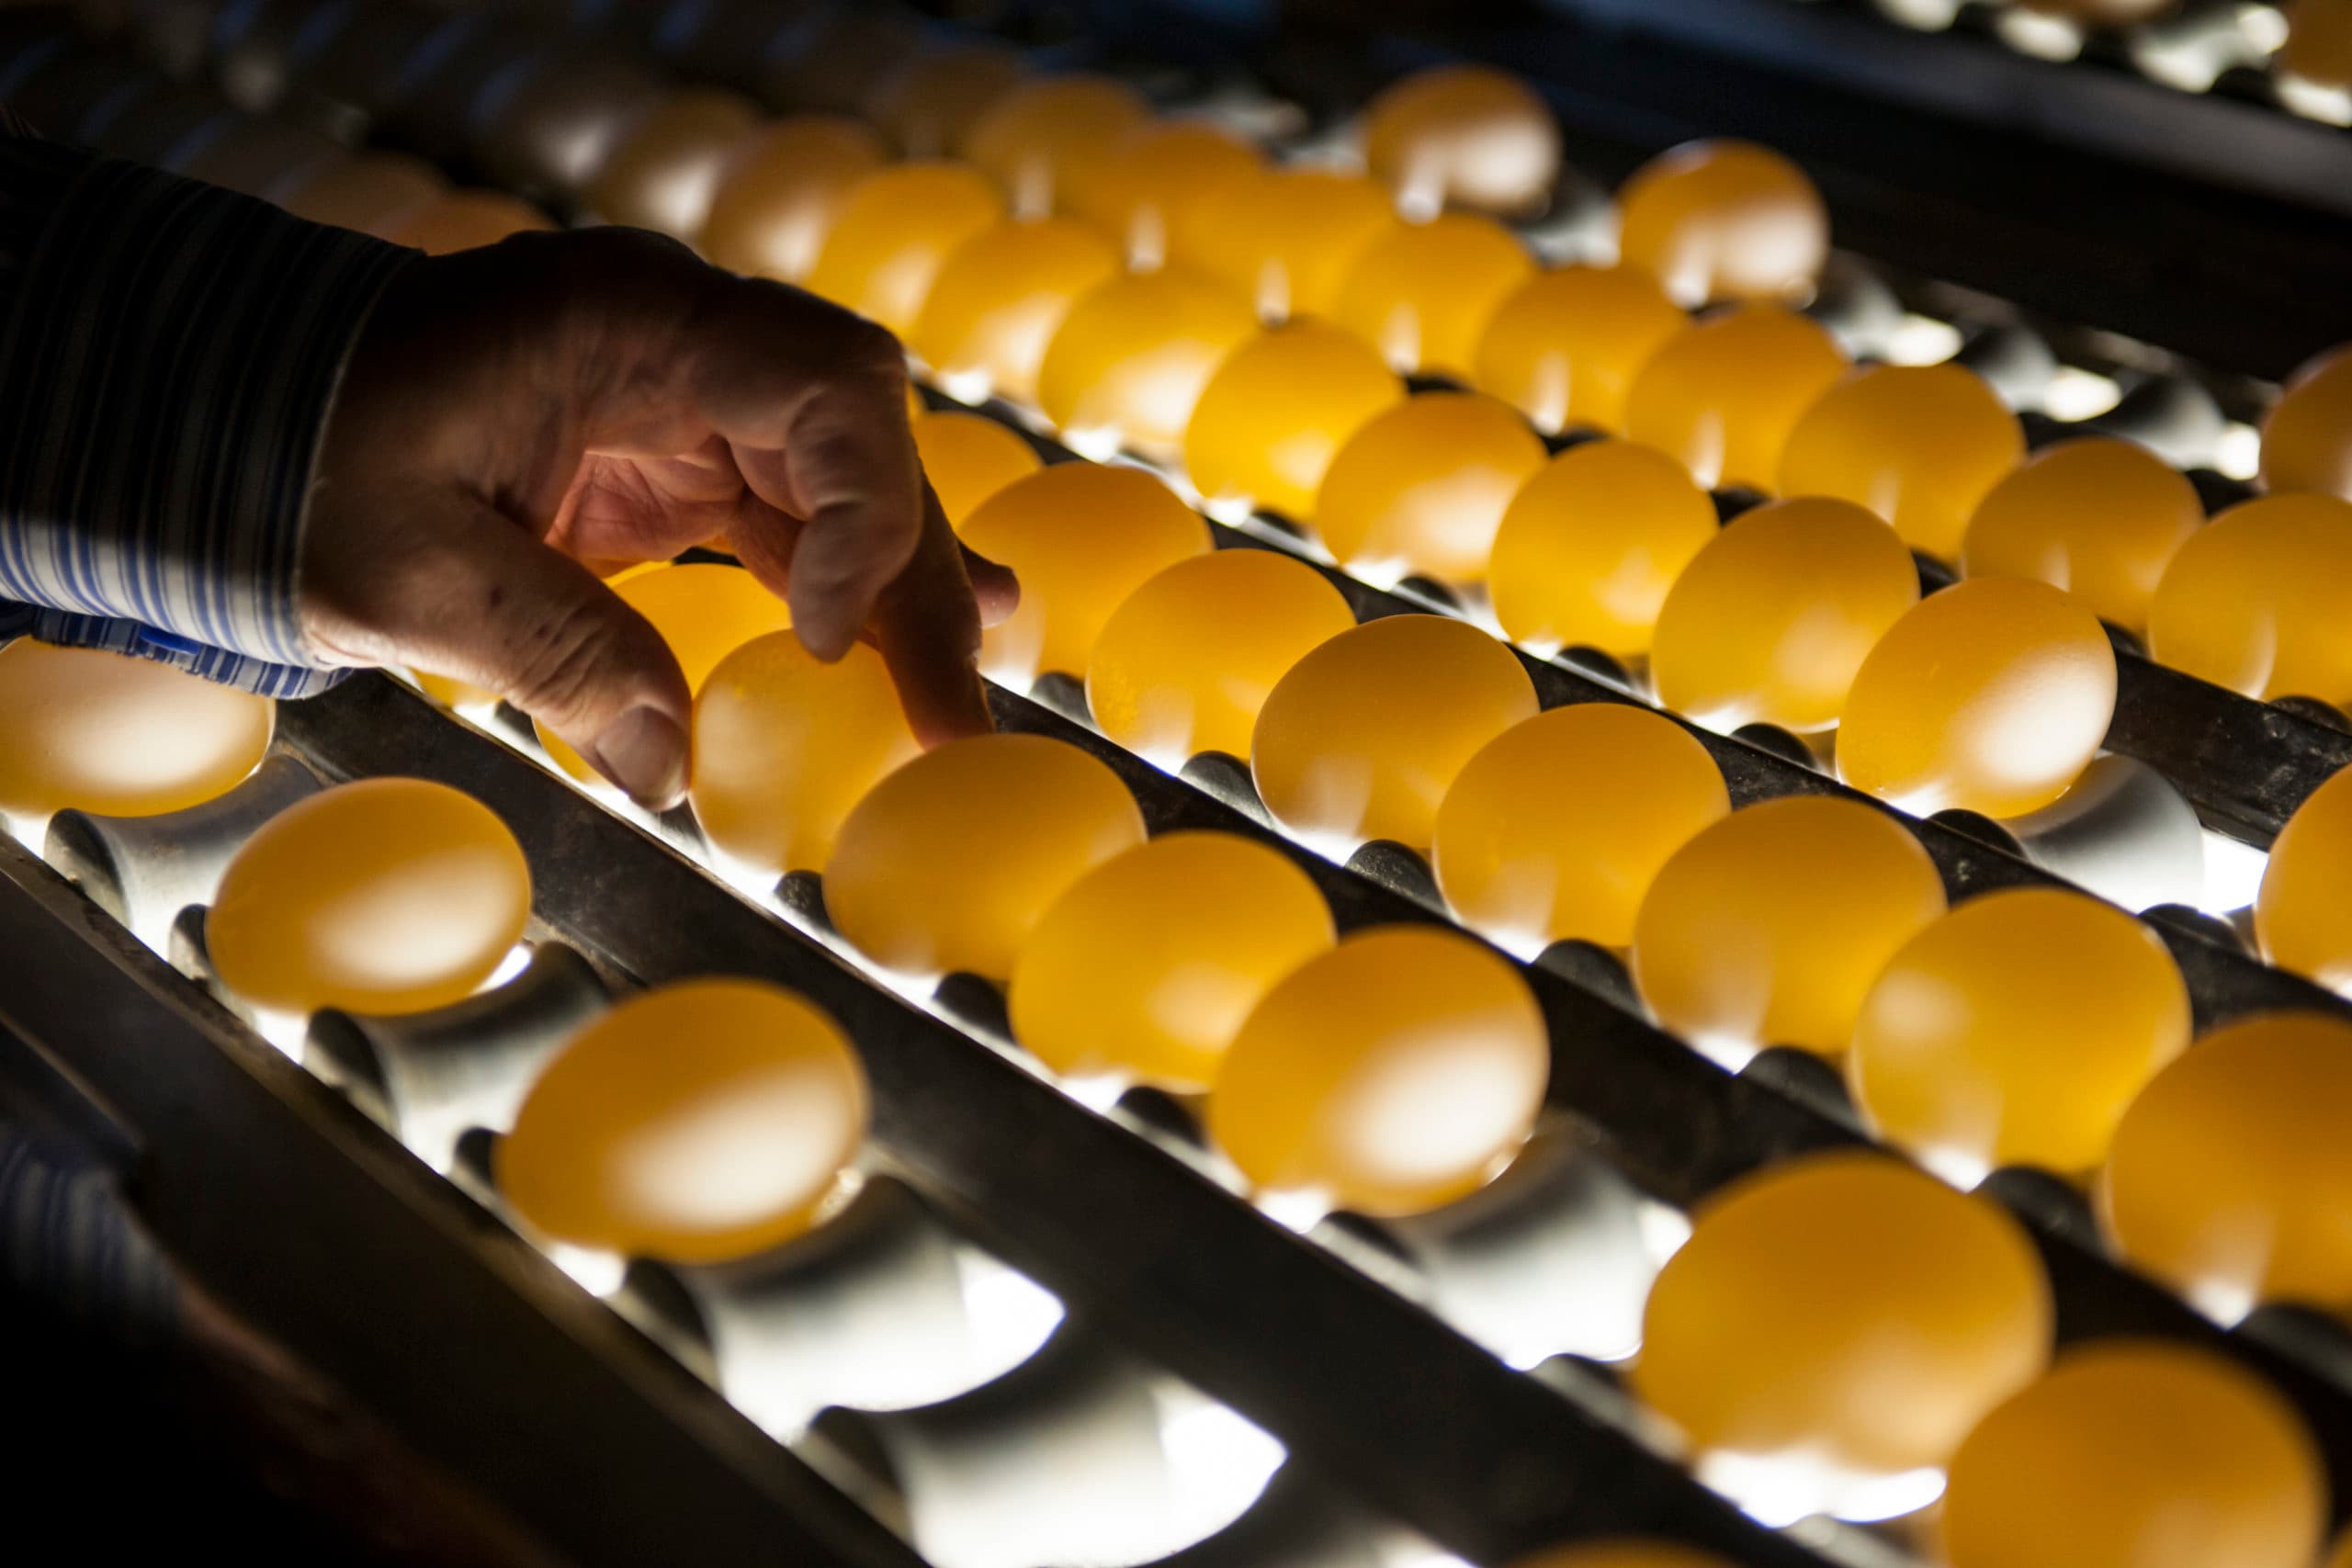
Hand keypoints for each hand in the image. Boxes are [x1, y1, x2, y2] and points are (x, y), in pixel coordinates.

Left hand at [302, 227, 1016, 808]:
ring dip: (894, 594)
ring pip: (838, 486)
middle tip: (956, 711)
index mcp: (626, 322)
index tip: (829, 639)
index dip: (866, 512)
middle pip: (856, 444)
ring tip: (960, 693)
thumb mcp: (409, 572)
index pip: (826, 385)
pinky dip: (836, 589)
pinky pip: (782, 519)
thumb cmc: (295, 465)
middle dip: (913, 578)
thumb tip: (671, 772)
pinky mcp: (663, 460)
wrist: (223, 423)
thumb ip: (557, 656)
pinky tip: (899, 648)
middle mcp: (678, 342)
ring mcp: (678, 398)